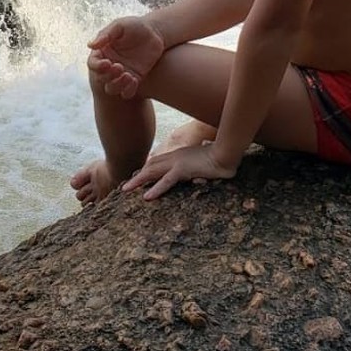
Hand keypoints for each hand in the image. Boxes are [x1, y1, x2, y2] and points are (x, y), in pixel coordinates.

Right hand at [87, 16, 164, 98]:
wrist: (155, 33)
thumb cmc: (135, 26)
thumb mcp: (119, 26)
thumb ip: (106, 35)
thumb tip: (90, 45)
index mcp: (103, 52)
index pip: (93, 63)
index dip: (97, 66)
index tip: (107, 63)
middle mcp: (110, 65)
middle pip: (101, 78)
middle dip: (108, 75)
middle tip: (119, 67)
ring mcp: (122, 74)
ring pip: (112, 88)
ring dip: (117, 85)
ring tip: (128, 75)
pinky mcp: (134, 79)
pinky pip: (127, 92)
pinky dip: (129, 90)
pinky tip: (134, 80)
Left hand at [121, 142, 238, 199]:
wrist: (226, 153)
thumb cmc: (219, 158)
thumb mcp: (203, 161)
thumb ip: (196, 166)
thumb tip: (195, 175)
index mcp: (178, 154)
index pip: (157, 161)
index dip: (146, 169)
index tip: (136, 177)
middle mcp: (175, 156)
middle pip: (151, 166)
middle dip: (137, 175)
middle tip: (124, 185)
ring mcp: (178, 162)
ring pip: (152, 172)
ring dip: (138, 181)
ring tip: (125, 190)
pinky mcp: (183, 169)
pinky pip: (166, 181)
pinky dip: (156, 189)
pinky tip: (147, 197)